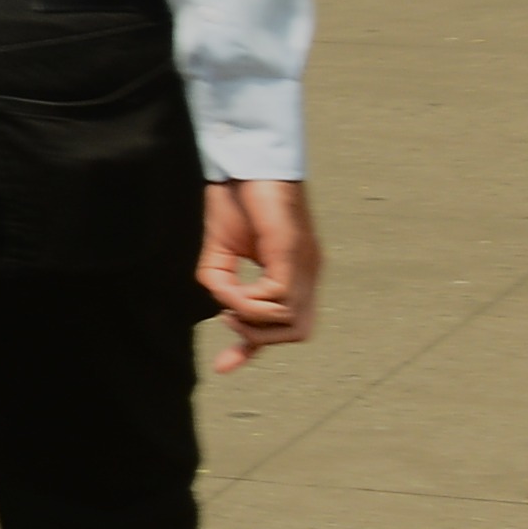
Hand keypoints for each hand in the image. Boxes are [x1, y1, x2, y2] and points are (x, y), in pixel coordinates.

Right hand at [198, 177, 321, 367]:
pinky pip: (279, 297)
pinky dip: (251, 301)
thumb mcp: (219, 254)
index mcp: (294, 271)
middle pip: (300, 331)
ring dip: (253, 320)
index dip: (254, 348)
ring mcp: (305, 263)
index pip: (288, 324)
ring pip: (291, 320)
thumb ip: (221, 285)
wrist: (241, 161)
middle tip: (228, 318)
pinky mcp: (293, 252)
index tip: (222, 367)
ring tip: (228, 297)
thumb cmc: (233, 200)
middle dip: (259, 338)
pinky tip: (232, 288)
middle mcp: (308, 271)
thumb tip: (226, 309)